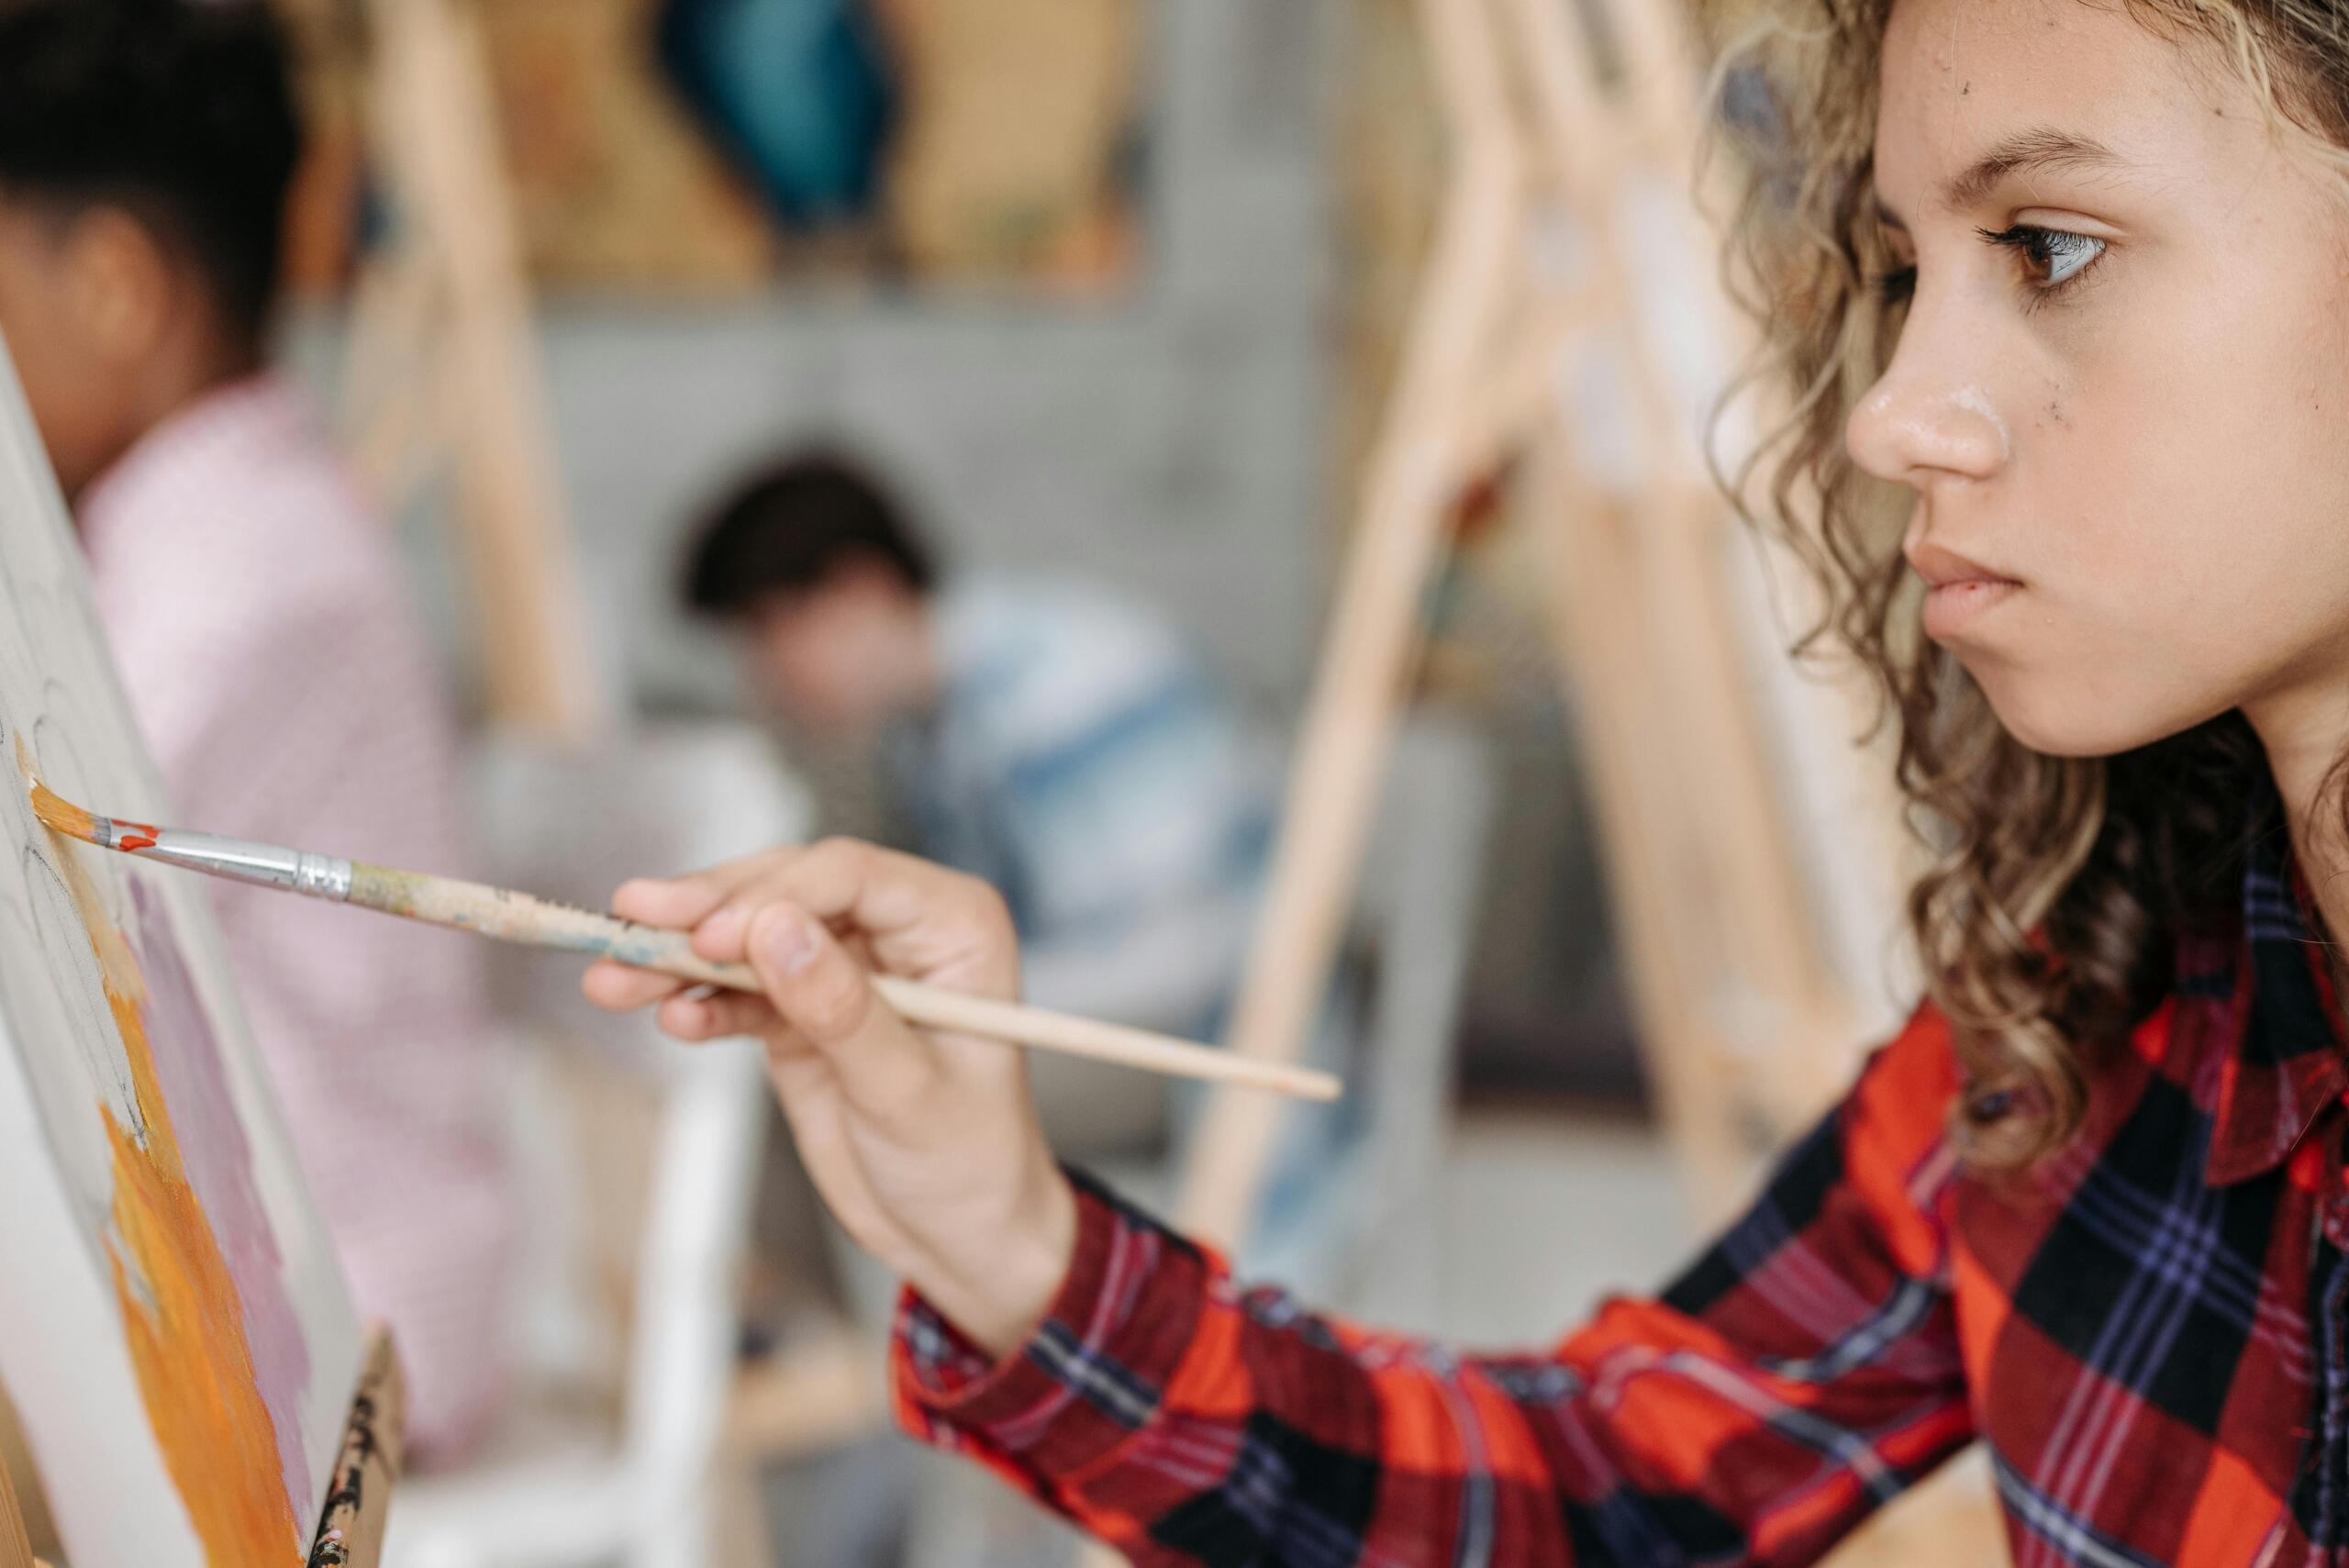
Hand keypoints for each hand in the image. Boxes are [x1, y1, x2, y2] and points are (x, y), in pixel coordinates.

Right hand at [582, 839, 1076, 1357]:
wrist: (958, 1232)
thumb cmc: (967, 1161)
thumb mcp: (907, 1093)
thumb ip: (842, 1010)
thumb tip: (775, 931)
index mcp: (952, 925)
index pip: (849, 876)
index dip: (772, 895)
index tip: (708, 935)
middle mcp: (899, 929)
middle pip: (787, 892)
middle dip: (705, 911)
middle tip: (628, 921)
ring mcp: (845, 966)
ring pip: (749, 939)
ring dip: (679, 957)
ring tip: (611, 978)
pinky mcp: (801, 1009)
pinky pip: (739, 992)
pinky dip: (699, 1004)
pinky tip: (668, 1019)